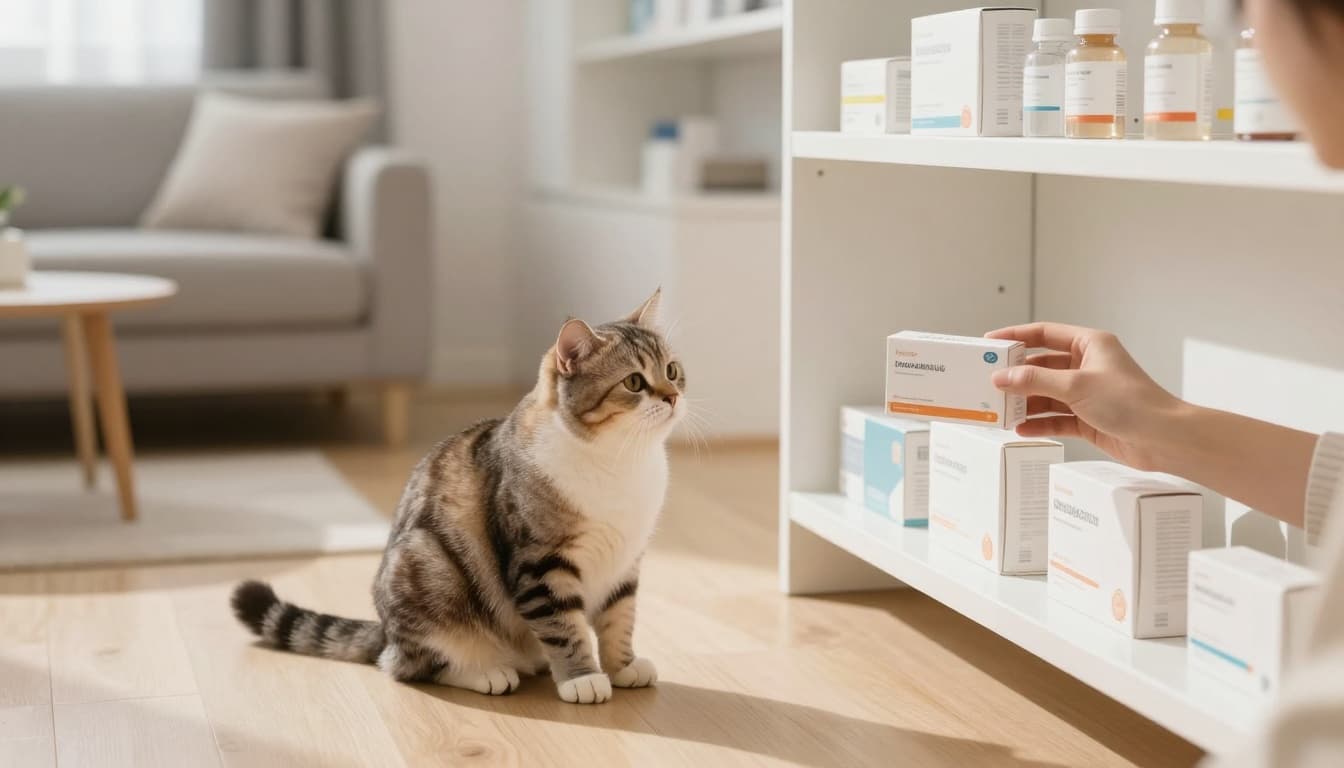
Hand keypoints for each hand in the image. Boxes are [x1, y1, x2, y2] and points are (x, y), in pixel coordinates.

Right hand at [985, 323, 1183, 469]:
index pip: (1044, 334)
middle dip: (1017, 376)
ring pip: (1046, 394)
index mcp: (1089, 345)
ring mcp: (1087, 394)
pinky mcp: (1088, 419)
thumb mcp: (1076, 386)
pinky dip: (1039, 423)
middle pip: (1041, 367)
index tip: (990, 343)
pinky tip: (1021, 429)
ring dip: (1025, 403)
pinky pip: (1055, 418)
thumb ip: (1035, 380)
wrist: (1163, 439)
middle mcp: (1087, 366)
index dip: (1015, 336)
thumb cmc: (1131, 402)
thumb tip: (1002, 377)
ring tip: (1000, 411)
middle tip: (989, 384)